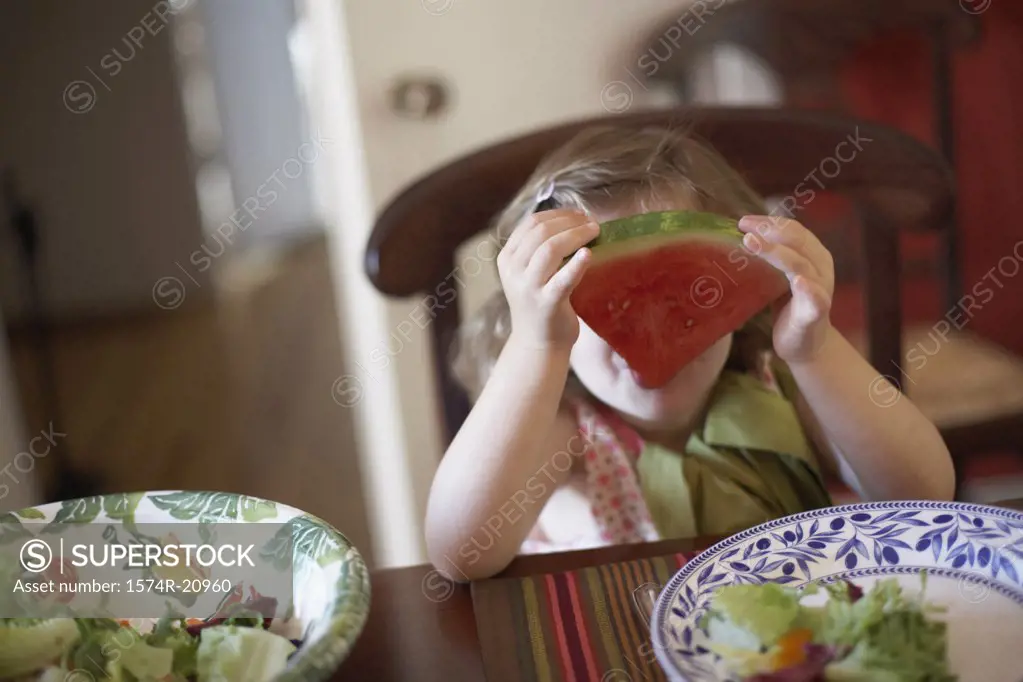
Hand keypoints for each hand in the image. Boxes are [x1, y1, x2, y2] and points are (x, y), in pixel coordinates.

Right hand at [497, 208, 598, 349]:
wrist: (538, 344)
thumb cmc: (540, 304)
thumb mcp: (530, 273)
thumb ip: (541, 250)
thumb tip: (575, 220)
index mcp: (507, 258)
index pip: (531, 223)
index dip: (558, 214)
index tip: (579, 214)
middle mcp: (513, 270)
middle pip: (541, 232)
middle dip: (570, 222)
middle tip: (592, 224)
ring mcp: (528, 288)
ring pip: (549, 249)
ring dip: (576, 235)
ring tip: (595, 232)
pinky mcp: (546, 304)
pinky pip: (562, 279)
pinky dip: (576, 264)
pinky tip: (588, 255)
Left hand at [738, 216, 833, 363]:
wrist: (805, 345)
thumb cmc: (789, 306)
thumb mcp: (779, 277)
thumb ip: (770, 258)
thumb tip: (739, 236)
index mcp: (813, 255)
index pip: (793, 229)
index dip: (769, 221)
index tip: (743, 221)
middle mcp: (821, 267)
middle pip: (797, 241)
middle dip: (769, 231)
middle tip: (743, 228)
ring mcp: (820, 290)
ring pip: (800, 265)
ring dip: (776, 252)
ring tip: (752, 242)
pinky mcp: (816, 314)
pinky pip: (816, 299)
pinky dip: (808, 289)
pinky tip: (799, 282)